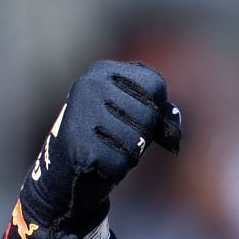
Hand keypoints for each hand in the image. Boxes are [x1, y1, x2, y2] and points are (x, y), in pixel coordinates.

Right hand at [19, 60, 180, 225]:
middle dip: (143, 133)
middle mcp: (90, 84)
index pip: (155, 86)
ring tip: (106, 148)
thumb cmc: (108, 136)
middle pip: (149, 114)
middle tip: (117, 137)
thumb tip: (173, 118)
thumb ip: (158, 109)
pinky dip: (117, 169)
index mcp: (103, 70)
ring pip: (138, 140)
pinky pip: (122, 163)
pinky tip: (98, 162)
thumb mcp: (132, 113)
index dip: (156, 109)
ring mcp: (83, 113)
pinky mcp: (80, 144)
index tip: (136, 118)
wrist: (65, 169)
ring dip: (130, 153)